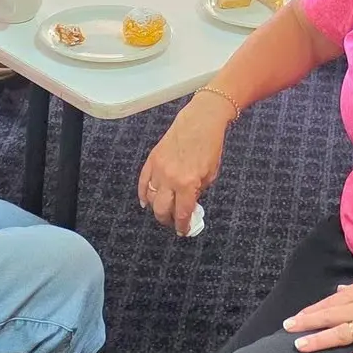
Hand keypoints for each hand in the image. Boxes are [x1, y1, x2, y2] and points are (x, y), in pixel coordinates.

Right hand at [137, 95, 232, 235]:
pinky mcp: (152, 160)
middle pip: (162, 210)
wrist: (201, 122)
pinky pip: (142, 182)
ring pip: (150, 198)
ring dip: (156, 208)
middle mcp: (170, 178)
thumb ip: (198, 192)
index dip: (182, 225)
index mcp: (188, 183)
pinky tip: (146, 202)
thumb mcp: (210, 174)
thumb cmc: (210, 146)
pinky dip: (143, 194)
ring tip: (163, 211)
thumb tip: (189, 206)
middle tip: (173, 223)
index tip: (184, 230)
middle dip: (167, 220)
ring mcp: (158, 169)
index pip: (181, 213)